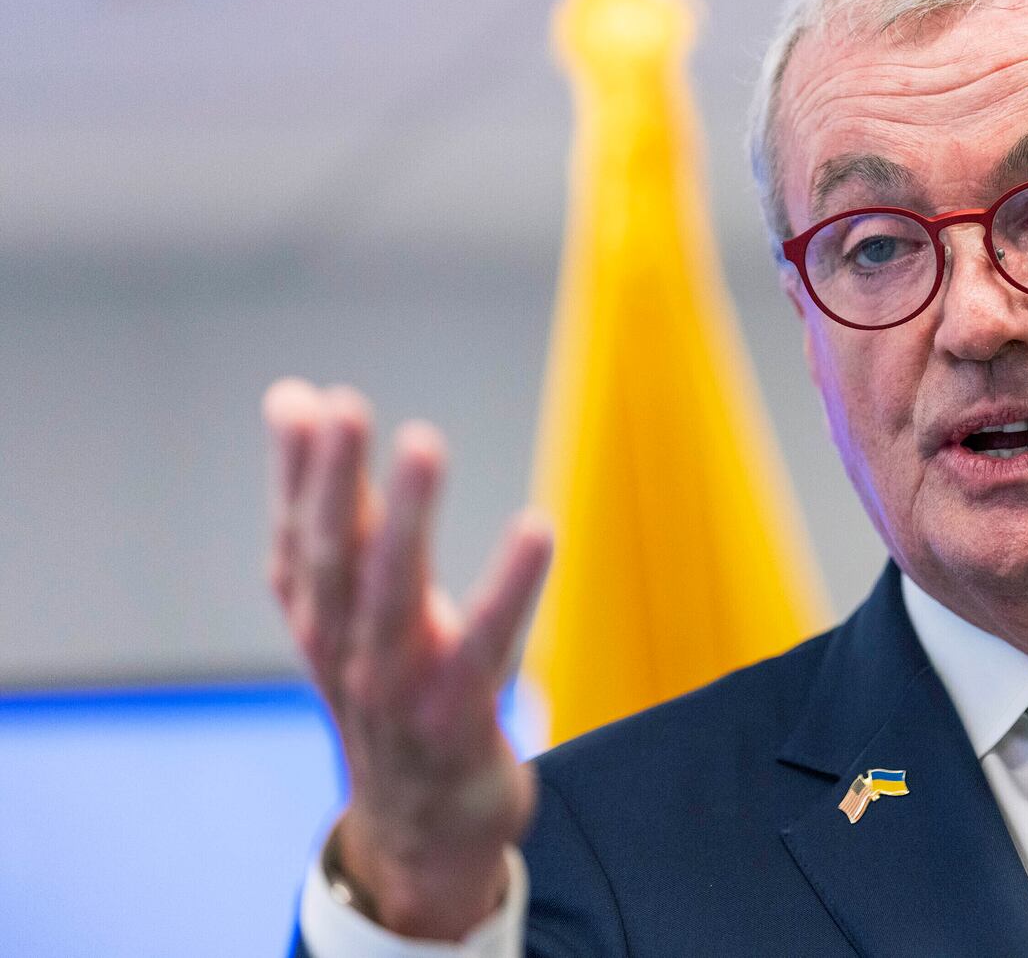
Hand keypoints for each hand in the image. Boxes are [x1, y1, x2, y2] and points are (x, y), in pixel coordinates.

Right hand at [262, 378, 552, 939]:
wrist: (421, 828)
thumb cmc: (390, 689)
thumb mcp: (351, 603)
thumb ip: (331, 506)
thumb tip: (295, 395)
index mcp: (319, 622)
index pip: (299, 538)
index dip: (296, 472)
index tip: (302, 400)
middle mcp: (345, 654)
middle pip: (333, 560)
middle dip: (333, 482)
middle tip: (346, 407)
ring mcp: (397, 691)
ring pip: (392, 597)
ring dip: (402, 521)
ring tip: (421, 445)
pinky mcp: (457, 720)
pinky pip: (485, 646)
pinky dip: (509, 588)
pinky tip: (537, 526)